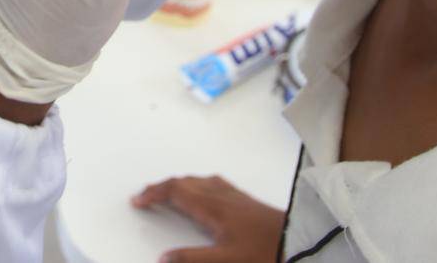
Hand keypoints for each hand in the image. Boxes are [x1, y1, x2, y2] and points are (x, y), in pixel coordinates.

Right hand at [132, 175, 285, 262]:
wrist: (297, 239)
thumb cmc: (264, 250)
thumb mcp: (226, 261)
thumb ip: (192, 259)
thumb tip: (163, 258)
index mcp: (211, 207)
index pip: (175, 191)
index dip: (154, 193)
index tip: (138, 200)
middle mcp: (220, 195)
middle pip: (184, 182)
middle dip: (162, 187)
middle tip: (146, 196)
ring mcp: (233, 195)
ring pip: (198, 181)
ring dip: (178, 184)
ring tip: (167, 192)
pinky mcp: (244, 199)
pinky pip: (212, 183)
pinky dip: (196, 184)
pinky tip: (203, 191)